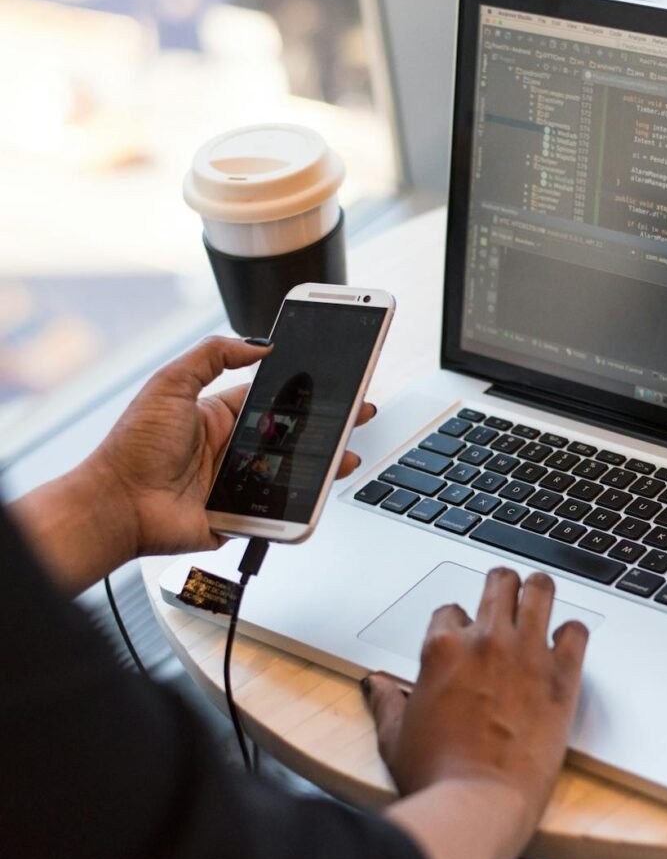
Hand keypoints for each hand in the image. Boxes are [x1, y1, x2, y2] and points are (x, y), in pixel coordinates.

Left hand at [95, 336, 374, 558]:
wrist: (117, 505)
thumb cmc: (132, 447)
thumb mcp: (169, 384)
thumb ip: (211, 355)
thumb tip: (256, 343)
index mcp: (218, 415)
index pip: (273, 399)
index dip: (304, 392)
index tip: (332, 383)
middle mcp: (232, 448)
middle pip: (291, 435)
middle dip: (327, 426)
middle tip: (357, 415)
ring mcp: (238, 482)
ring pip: (292, 472)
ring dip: (323, 464)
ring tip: (347, 456)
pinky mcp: (240, 514)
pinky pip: (278, 508)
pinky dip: (300, 503)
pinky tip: (321, 491)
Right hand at [366, 567, 588, 850]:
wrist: (477, 805)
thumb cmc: (435, 777)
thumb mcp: (395, 737)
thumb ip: (387, 702)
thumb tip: (377, 685)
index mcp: (442, 648)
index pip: (450, 610)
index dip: (457, 623)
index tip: (464, 637)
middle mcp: (485, 640)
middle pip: (499, 582)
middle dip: (501, 586)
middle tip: (506, 597)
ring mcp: (526, 653)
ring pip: (540, 589)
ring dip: (539, 591)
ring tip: (540, 598)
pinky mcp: (561, 676)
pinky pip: (576, 631)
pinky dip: (572, 634)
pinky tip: (566, 644)